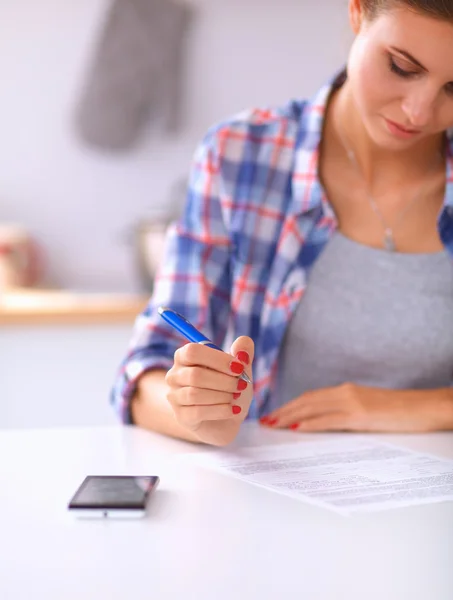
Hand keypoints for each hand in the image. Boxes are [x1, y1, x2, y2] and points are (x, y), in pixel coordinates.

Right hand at [165, 336, 253, 444]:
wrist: (226, 420)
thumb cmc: (229, 388)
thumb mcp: (240, 370)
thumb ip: (242, 353)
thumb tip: (243, 341)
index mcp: (185, 356)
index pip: (193, 351)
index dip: (218, 359)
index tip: (239, 367)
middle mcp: (175, 375)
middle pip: (194, 375)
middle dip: (224, 380)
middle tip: (241, 385)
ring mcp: (175, 397)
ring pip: (195, 394)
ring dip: (222, 395)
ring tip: (235, 397)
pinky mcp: (181, 416)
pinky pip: (198, 412)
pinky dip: (221, 410)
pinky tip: (233, 410)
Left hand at [260, 383, 452, 432]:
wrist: (423, 407)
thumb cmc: (399, 411)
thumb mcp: (368, 408)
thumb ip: (347, 412)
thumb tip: (327, 423)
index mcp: (346, 390)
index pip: (311, 397)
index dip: (291, 404)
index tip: (275, 413)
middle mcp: (345, 392)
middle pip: (306, 400)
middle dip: (283, 410)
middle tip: (265, 421)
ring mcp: (351, 402)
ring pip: (312, 407)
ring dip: (289, 416)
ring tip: (273, 425)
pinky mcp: (359, 415)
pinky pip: (328, 419)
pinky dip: (309, 423)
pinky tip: (296, 428)